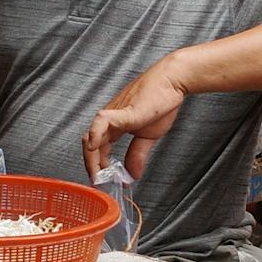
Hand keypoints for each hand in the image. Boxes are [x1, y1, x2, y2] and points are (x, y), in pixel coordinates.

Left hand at [82, 56, 188, 179]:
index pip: (98, 147)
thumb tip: (133, 175)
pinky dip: (94, 134)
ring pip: (91, 136)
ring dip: (91, 158)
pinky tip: (93, 146)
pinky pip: (102, 121)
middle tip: (97, 181)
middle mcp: (110, 120)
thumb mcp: (148, 136)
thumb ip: (138, 154)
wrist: (172, 80)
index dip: (98, 165)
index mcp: (116, 125)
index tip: (104, 180)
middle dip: (91, 165)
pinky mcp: (123, 111)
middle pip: (90, 144)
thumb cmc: (161, 101)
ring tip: (97, 173)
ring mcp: (114, 114)